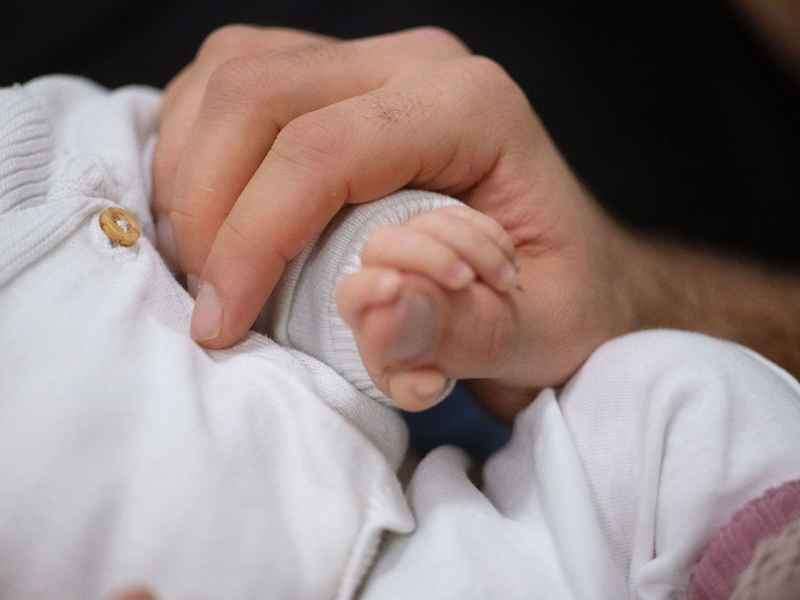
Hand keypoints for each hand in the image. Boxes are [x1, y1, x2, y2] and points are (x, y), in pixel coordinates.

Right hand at [153, 25, 636, 418]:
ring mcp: (370, 65)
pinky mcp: (336, 84)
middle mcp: (415, 68)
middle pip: (255, 95)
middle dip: (206, 206)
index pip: (322, 152)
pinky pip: (234, 84)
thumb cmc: (559, 298)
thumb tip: (375, 308)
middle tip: (210, 301)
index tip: (222, 323)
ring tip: (207, 265)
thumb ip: (466, 331)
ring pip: (232, 77)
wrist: (568, 269)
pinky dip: (199, 151)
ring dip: (191, 174)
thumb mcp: (540, 334)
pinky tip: (215, 218)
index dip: (252, 239)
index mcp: (472, 109)